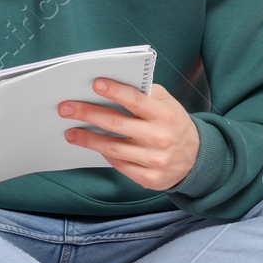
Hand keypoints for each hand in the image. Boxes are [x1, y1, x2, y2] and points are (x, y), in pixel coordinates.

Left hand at [59, 81, 199, 189]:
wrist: (196, 158)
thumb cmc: (174, 124)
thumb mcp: (168, 103)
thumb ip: (145, 93)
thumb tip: (112, 86)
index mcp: (165, 115)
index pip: (135, 100)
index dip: (114, 91)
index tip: (95, 84)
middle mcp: (160, 138)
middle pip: (116, 124)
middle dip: (87, 114)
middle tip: (66, 109)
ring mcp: (154, 160)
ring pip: (112, 148)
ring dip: (87, 139)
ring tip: (71, 132)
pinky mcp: (149, 178)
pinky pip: (119, 165)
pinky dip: (104, 155)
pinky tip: (93, 146)